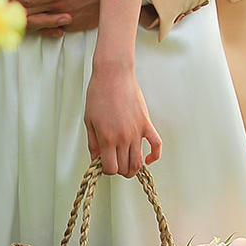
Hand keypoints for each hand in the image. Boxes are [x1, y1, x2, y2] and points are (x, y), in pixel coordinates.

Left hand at [84, 60, 161, 177]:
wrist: (113, 75)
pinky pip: (156, 145)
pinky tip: (148, 159)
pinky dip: (154, 156)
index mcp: (107, 138)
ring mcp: (137, 131)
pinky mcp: (146, 123)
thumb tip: (97, 159)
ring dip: (134, 167)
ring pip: (139, 161)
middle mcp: (123, 138)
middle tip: (116, 163)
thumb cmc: (98, 94)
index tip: (105, 164)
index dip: (108, 170)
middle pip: (126, 167)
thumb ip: (93, 143)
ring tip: (128, 164)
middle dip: (120, 170)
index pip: (111, 168)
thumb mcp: (89, 121)